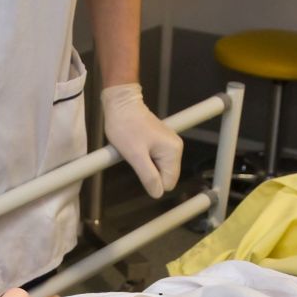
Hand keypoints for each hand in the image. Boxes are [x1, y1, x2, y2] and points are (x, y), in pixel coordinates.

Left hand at [100, 83, 182, 199]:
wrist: (120, 103)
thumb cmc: (126, 126)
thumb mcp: (135, 155)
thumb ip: (148, 176)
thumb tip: (157, 193)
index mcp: (173, 151)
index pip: (168, 182)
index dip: (152, 180)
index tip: (139, 167)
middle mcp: (175, 148)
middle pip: (165, 175)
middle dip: (148, 171)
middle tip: (136, 156)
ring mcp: (169, 144)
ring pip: (158, 168)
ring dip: (145, 164)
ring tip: (135, 149)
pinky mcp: (161, 141)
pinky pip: (154, 159)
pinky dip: (143, 157)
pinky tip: (136, 146)